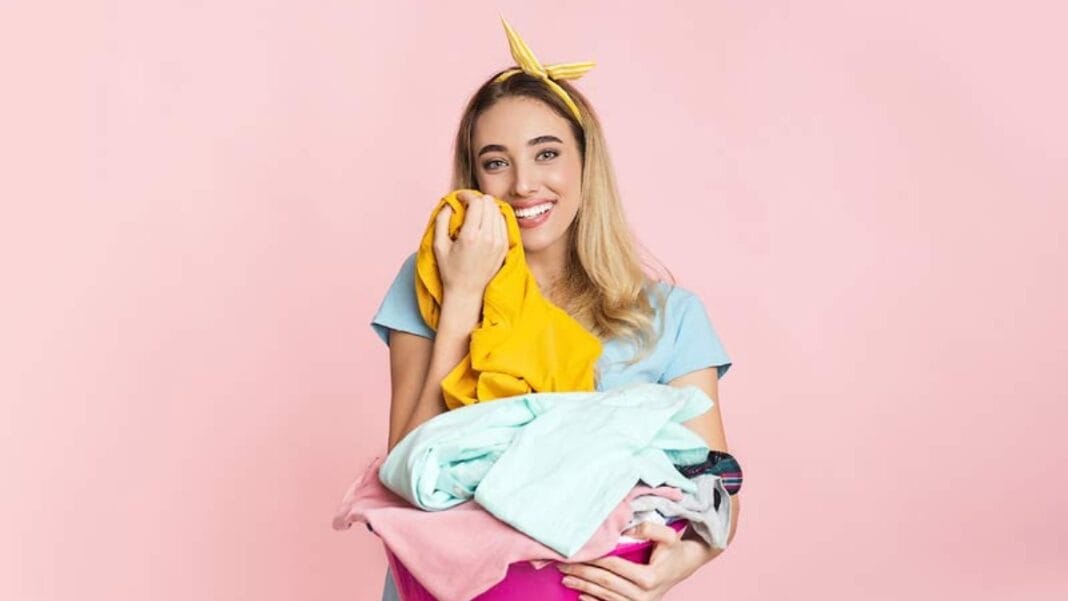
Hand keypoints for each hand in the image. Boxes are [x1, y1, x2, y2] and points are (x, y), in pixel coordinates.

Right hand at [433, 191, 507, 298]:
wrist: (467, 291)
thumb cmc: (450, 270)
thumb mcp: (438, 245)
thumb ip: (441, 220)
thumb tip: (450, 204)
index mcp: (470, 236)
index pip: (476, 202)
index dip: (467, 195)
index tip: (460, 197)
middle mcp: (488, 238)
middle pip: (488, 203)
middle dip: (477, 199)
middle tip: (467, 204)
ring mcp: (499, 242)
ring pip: (497, 210)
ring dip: (486, 207)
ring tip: (476, 213)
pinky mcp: (505, 246)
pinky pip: (503, 221)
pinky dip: (494, 217)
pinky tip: (484, 222)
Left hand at [556, 522, 697, 600]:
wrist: (683, 566)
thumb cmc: (672, 549)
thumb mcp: (668, 535)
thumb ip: (649, 529)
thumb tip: (626, 531)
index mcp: (649, 578)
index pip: (613, 566)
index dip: (593, 559)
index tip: (576, 552)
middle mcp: (643, 596)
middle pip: (605, 583)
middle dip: (582, 574)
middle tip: (562, 565)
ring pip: (605, 596)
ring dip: (583, 587)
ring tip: (565, 578)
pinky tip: (580, 595)